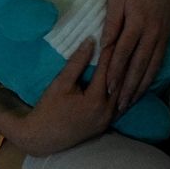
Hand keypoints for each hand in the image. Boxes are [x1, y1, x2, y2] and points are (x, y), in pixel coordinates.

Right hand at [19, 38, 118, 155]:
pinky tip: (122, 79)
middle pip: (120, 82)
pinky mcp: (106, 124)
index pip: (108, 69)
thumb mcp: (61, 82)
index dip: (110, 50)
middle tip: (123, 42)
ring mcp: (108, 120)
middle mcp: (107, 111)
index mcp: (96, 100)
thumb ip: (77, 62)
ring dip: (123, 76)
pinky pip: (120, 104)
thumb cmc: (49, 107)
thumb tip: (91, 41)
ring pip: (123, 94)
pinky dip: (121, 89)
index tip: (113, 34)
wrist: (43, 136)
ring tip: (125, 57)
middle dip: (121, 61)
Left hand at [101, 0, 169, 113]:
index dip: (115, 70)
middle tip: (117, 105)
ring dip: (139, 87)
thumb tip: (104, 46)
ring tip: (128, 103)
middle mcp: (152, 33)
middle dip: (127, 86)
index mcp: (137, 21)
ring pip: (150, 67)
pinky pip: (158, 62)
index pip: (124, 51)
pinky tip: (142, 87)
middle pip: (138, 65)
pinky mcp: (166, 39)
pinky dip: (150, 78)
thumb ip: (111, 23)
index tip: (106, 86)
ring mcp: (161, 37)